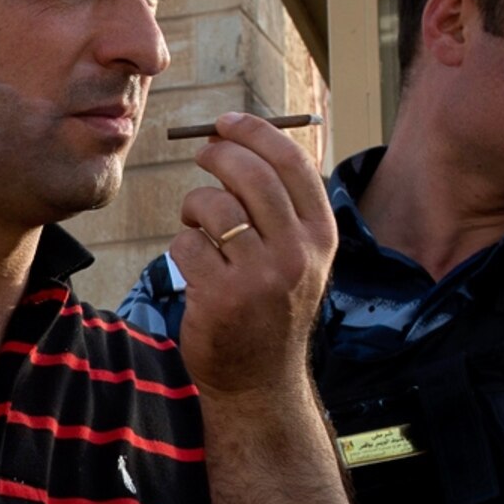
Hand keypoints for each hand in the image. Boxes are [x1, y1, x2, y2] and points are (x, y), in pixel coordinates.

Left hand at [168, 115, 339, 401]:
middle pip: (250, 175)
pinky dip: (182, 247)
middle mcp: (297, 253)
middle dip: (218, 155)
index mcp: (321, 235)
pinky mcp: (221, 297)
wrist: (260, 380)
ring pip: (213, 206)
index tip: (227, 123)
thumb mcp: (298, 256)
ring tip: (199, 226)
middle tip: (203, 156)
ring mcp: (260, 276)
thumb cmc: (271, 308)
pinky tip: (195, 266)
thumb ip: (282, 206)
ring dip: (195, 207)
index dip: (255, 133)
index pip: (291, 162)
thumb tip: (242, 140)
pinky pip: (186, 244)